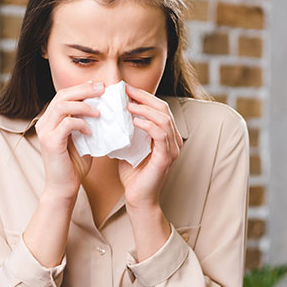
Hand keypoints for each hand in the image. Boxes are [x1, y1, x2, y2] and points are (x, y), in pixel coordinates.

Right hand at [35, 81, 103, 199]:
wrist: (63, 188)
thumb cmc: (74, 166)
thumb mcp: (82, 140)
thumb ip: (87, 124)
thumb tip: (104, 109)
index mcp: (50, 120)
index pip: (64, 95)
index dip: (81, 88)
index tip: (99, 86)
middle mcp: (44, 123)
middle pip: (62, 95)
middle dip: (84, 90)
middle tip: (102, 89)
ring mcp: (45, 132)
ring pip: (62, 105)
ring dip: (83, 105)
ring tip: (99, 111)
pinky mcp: (50, 142)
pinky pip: (67, 123)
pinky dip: (81, 124)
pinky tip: (91, 131)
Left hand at [119, 84, 182, 208]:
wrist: (138, 198)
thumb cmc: (133, 174)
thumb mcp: (129, 145)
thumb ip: (127, 130)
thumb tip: (112, 111)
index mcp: (166, 135)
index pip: (158, 108)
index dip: (143, 96)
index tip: (125, 89)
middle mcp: (174, 140)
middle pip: (163, 109)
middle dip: (144, 97)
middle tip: (125, 91)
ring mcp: (172, 149)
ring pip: (164, 119)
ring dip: (145, 109)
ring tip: (128, 105)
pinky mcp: (166, 157)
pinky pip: (160, 135)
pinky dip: (148, 124)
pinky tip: (134, 120)